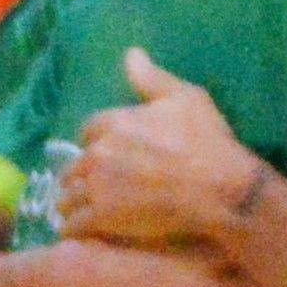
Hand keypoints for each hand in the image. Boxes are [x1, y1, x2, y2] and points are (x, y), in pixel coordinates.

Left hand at [57, 47, 259, 246]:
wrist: (220, 189)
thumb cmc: (207, 142)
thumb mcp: (186, 98)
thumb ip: (152, 78)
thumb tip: (131, 54)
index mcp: (113, 122)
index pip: (86, 131)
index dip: (95, 143)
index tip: (106, 155)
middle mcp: (98, 153)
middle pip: (73, 166)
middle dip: (81, 176)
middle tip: (94, 189)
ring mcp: (97, 187)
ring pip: (67, 197)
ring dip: (73, 204)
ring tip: (84, 214)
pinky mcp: (101, 218)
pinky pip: (72, 225)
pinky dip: (74, 229)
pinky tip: (83, 233)